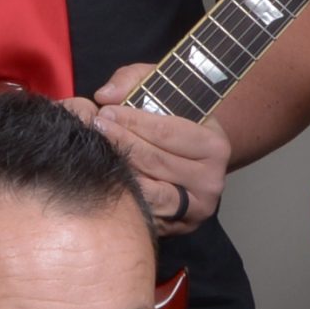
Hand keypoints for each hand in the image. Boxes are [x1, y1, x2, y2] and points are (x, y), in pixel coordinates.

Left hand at [80, 63, 230, 234]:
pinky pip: (145, 212)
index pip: (166, 132)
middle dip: (120, 141)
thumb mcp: (162, 90)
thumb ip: (133, 80)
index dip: (132, 120)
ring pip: (149, 190)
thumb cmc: (175, 121)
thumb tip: (106, 95)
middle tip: (94, 128)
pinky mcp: (178, 227)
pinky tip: (105, 178)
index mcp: (214, 146)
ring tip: (96, 151)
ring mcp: (196, 209)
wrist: (195, 159)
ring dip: (118, 170)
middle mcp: (211, 181)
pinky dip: (124, 195)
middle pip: (155, 161)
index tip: (105, 111)